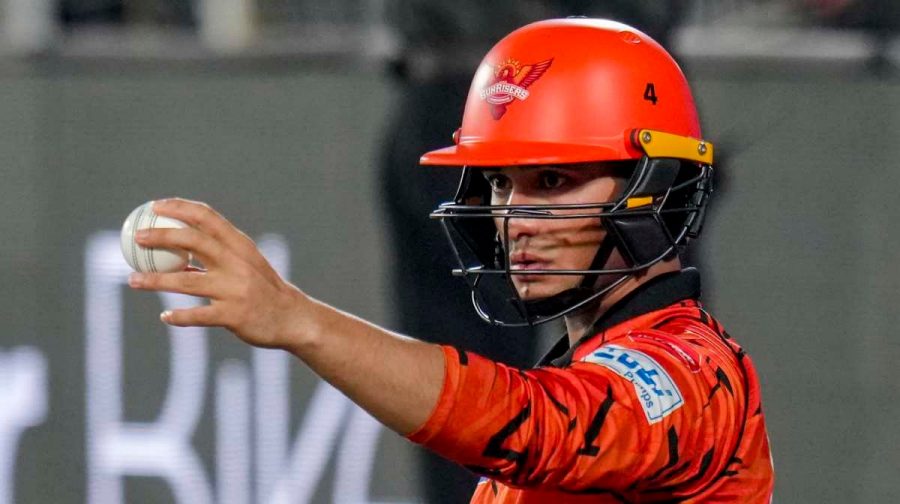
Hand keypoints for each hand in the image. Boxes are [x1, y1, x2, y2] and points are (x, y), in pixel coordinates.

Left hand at [127, 198, 306, 348]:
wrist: (293, 318)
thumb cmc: (263, 289)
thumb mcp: (245, 264)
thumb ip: (215, 254)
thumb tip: (174, 244)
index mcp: (240, 246)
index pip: (207, 217)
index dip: (179, 208)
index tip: (155, 206)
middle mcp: (238, 263)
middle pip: (194, 242)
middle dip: (162, 236)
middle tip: (137, 237)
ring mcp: (236, 289)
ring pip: (188, 282)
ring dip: (156, 281)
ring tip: (133, 280)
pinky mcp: (234, 315)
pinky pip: (199, 316)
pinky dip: (180, 317)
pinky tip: (165, 316)